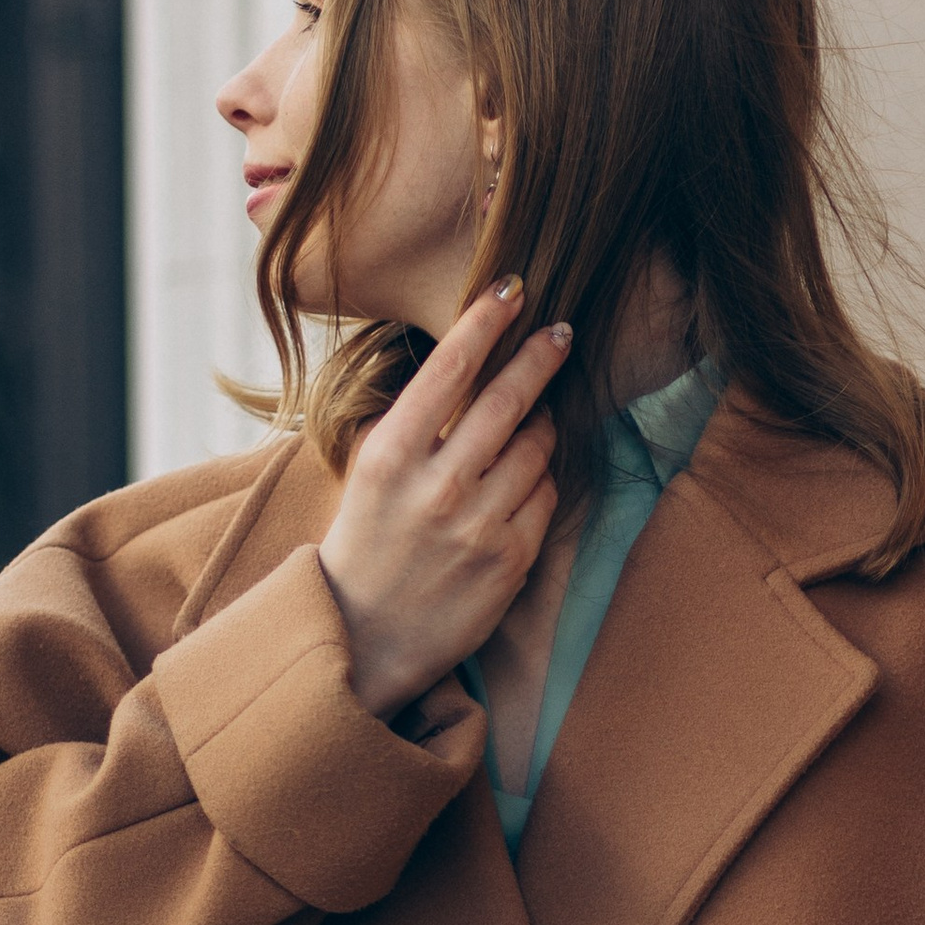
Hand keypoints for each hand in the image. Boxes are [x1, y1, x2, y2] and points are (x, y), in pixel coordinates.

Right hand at [318, 280, 569, 717]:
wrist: (362, 636)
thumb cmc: (367, 542)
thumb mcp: (371, 473)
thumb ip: (417, 424)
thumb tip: (470, 365)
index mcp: (390, 455)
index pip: (449, 369)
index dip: (486, 321)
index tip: (514, 288)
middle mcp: (436, 486)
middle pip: (508, 401)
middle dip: (541, 356)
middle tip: (561, 331)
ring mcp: (478, 525)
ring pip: (537, 447)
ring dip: (543, 423)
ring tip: (535, 417)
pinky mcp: (511, 560)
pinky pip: (546, 495)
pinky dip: (542, 477)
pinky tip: (527, 475)